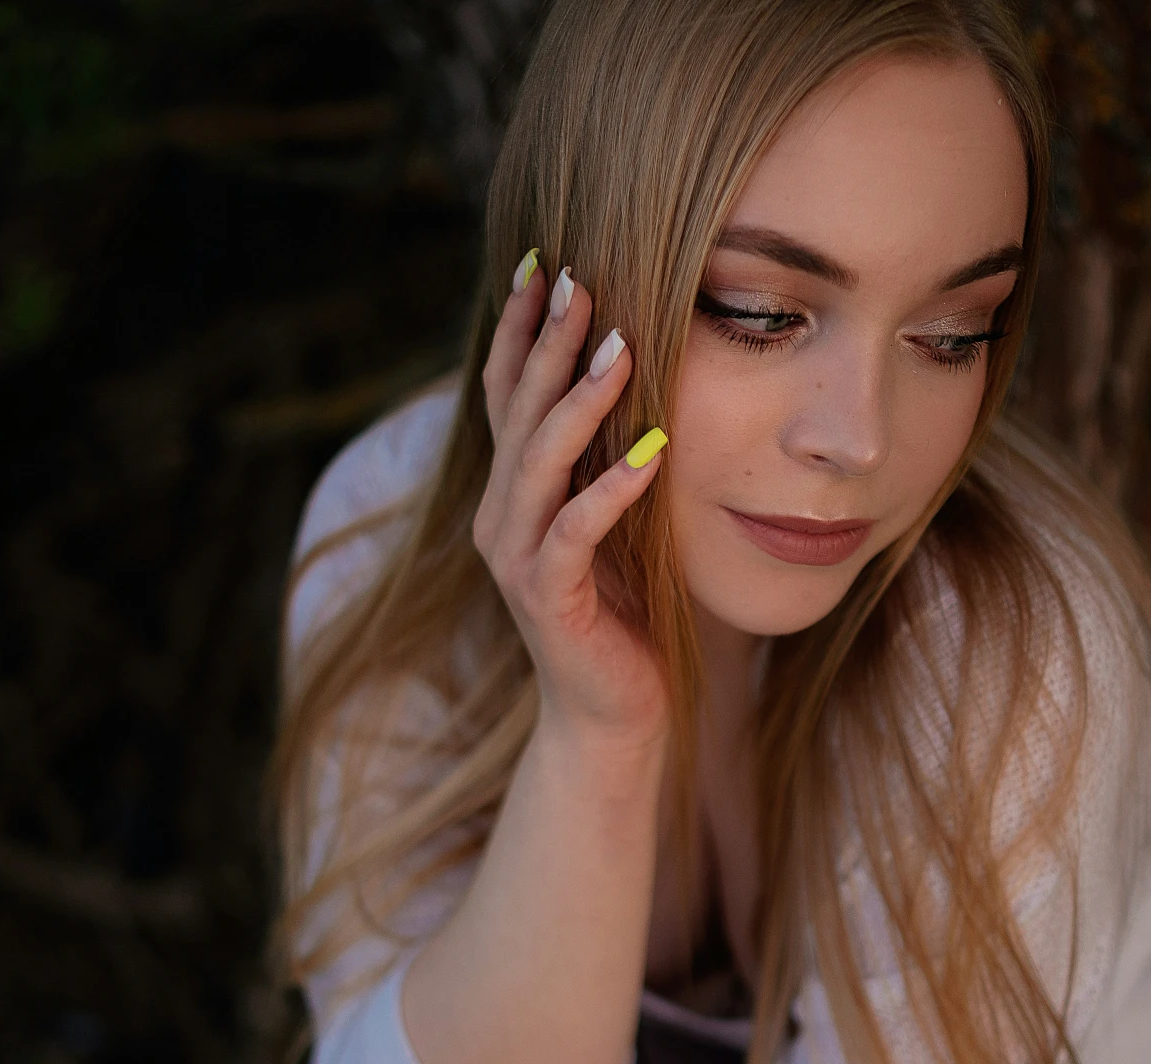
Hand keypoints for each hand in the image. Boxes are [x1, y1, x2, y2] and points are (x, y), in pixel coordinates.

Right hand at [475, 255, 670, 748]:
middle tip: (577, 278)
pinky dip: (611, 493)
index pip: (507, 394)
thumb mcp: (613, 520)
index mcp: (510, 493)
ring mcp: (517, 560)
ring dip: (578, 403)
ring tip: (619, 347)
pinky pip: (574, 535)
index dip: (519, 330)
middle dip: (547, 343)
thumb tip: (632, 373)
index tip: (543, 262)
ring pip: (539, 464)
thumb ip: (603, 459)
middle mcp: (500, 518)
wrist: (612, 714)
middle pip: (517, 412)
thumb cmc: (623, 613)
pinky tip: (651, 455)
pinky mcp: (548, 601)